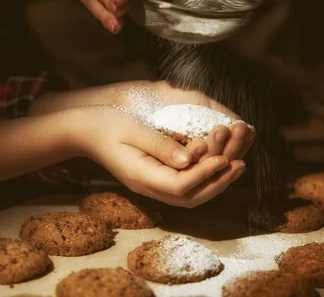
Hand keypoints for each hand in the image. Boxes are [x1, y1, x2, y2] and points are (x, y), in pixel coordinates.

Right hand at [72, 106, 245, 207]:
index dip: (206, 173)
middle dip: (218, 182)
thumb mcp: (133, 129)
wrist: (82, 131)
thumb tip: (191, 158)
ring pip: (188, 196)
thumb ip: (161, 144)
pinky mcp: (153, 179)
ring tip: (236, 164)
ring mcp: (149, 186)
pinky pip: (183, 187)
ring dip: (214, 182)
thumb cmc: (106, 124)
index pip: (181, 185)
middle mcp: (147, 187)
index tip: (225, 157)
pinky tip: (216, 163)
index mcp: (141, 175)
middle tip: (240, 164)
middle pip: (190, 198)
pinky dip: (203, 178)